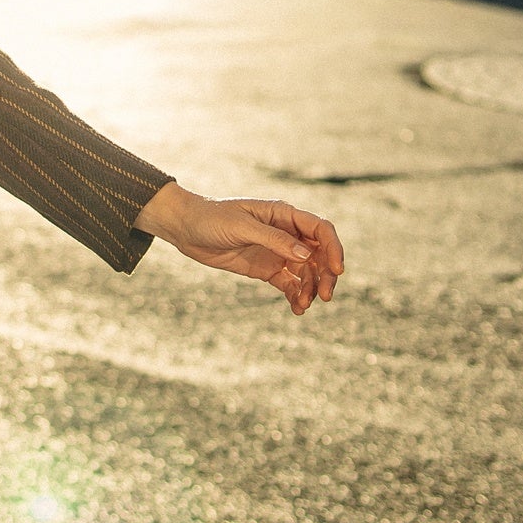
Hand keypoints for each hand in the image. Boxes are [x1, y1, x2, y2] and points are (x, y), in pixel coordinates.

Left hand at [134, 182, 342, 313]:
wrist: (185, 228)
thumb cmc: (212, 218)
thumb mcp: (242, 226)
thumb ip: (274, 240)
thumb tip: (305, 255)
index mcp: (284, 214)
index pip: (320, 229)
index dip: (333, 248)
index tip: (337, 270)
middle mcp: (286, 233)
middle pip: (318, 254)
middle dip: (325, 275)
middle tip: (324, 296)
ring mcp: (277, 252)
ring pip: (306, 272)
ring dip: (310, 288)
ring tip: (304, 305)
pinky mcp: (265, 268)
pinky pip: (288, 283)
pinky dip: (295, 295)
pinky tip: (297, 309)